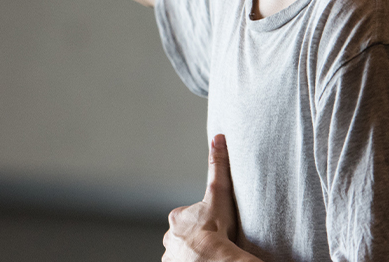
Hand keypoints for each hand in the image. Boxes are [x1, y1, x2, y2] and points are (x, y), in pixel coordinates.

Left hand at [163, 135, 252, 261]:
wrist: (213, 258)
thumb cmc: (216, 226)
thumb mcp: (219, 192)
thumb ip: (218, 166)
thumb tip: (219, 138)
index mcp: (176, 218)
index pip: (189, 217)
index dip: (203, 221)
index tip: (214, 226)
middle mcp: (169, 237)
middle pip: (184, 235)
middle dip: (195, 237)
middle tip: (213, 241)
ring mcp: (171, 256)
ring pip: (182, 252)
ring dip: (193, 253)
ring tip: (209, 255)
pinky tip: (204, 261)